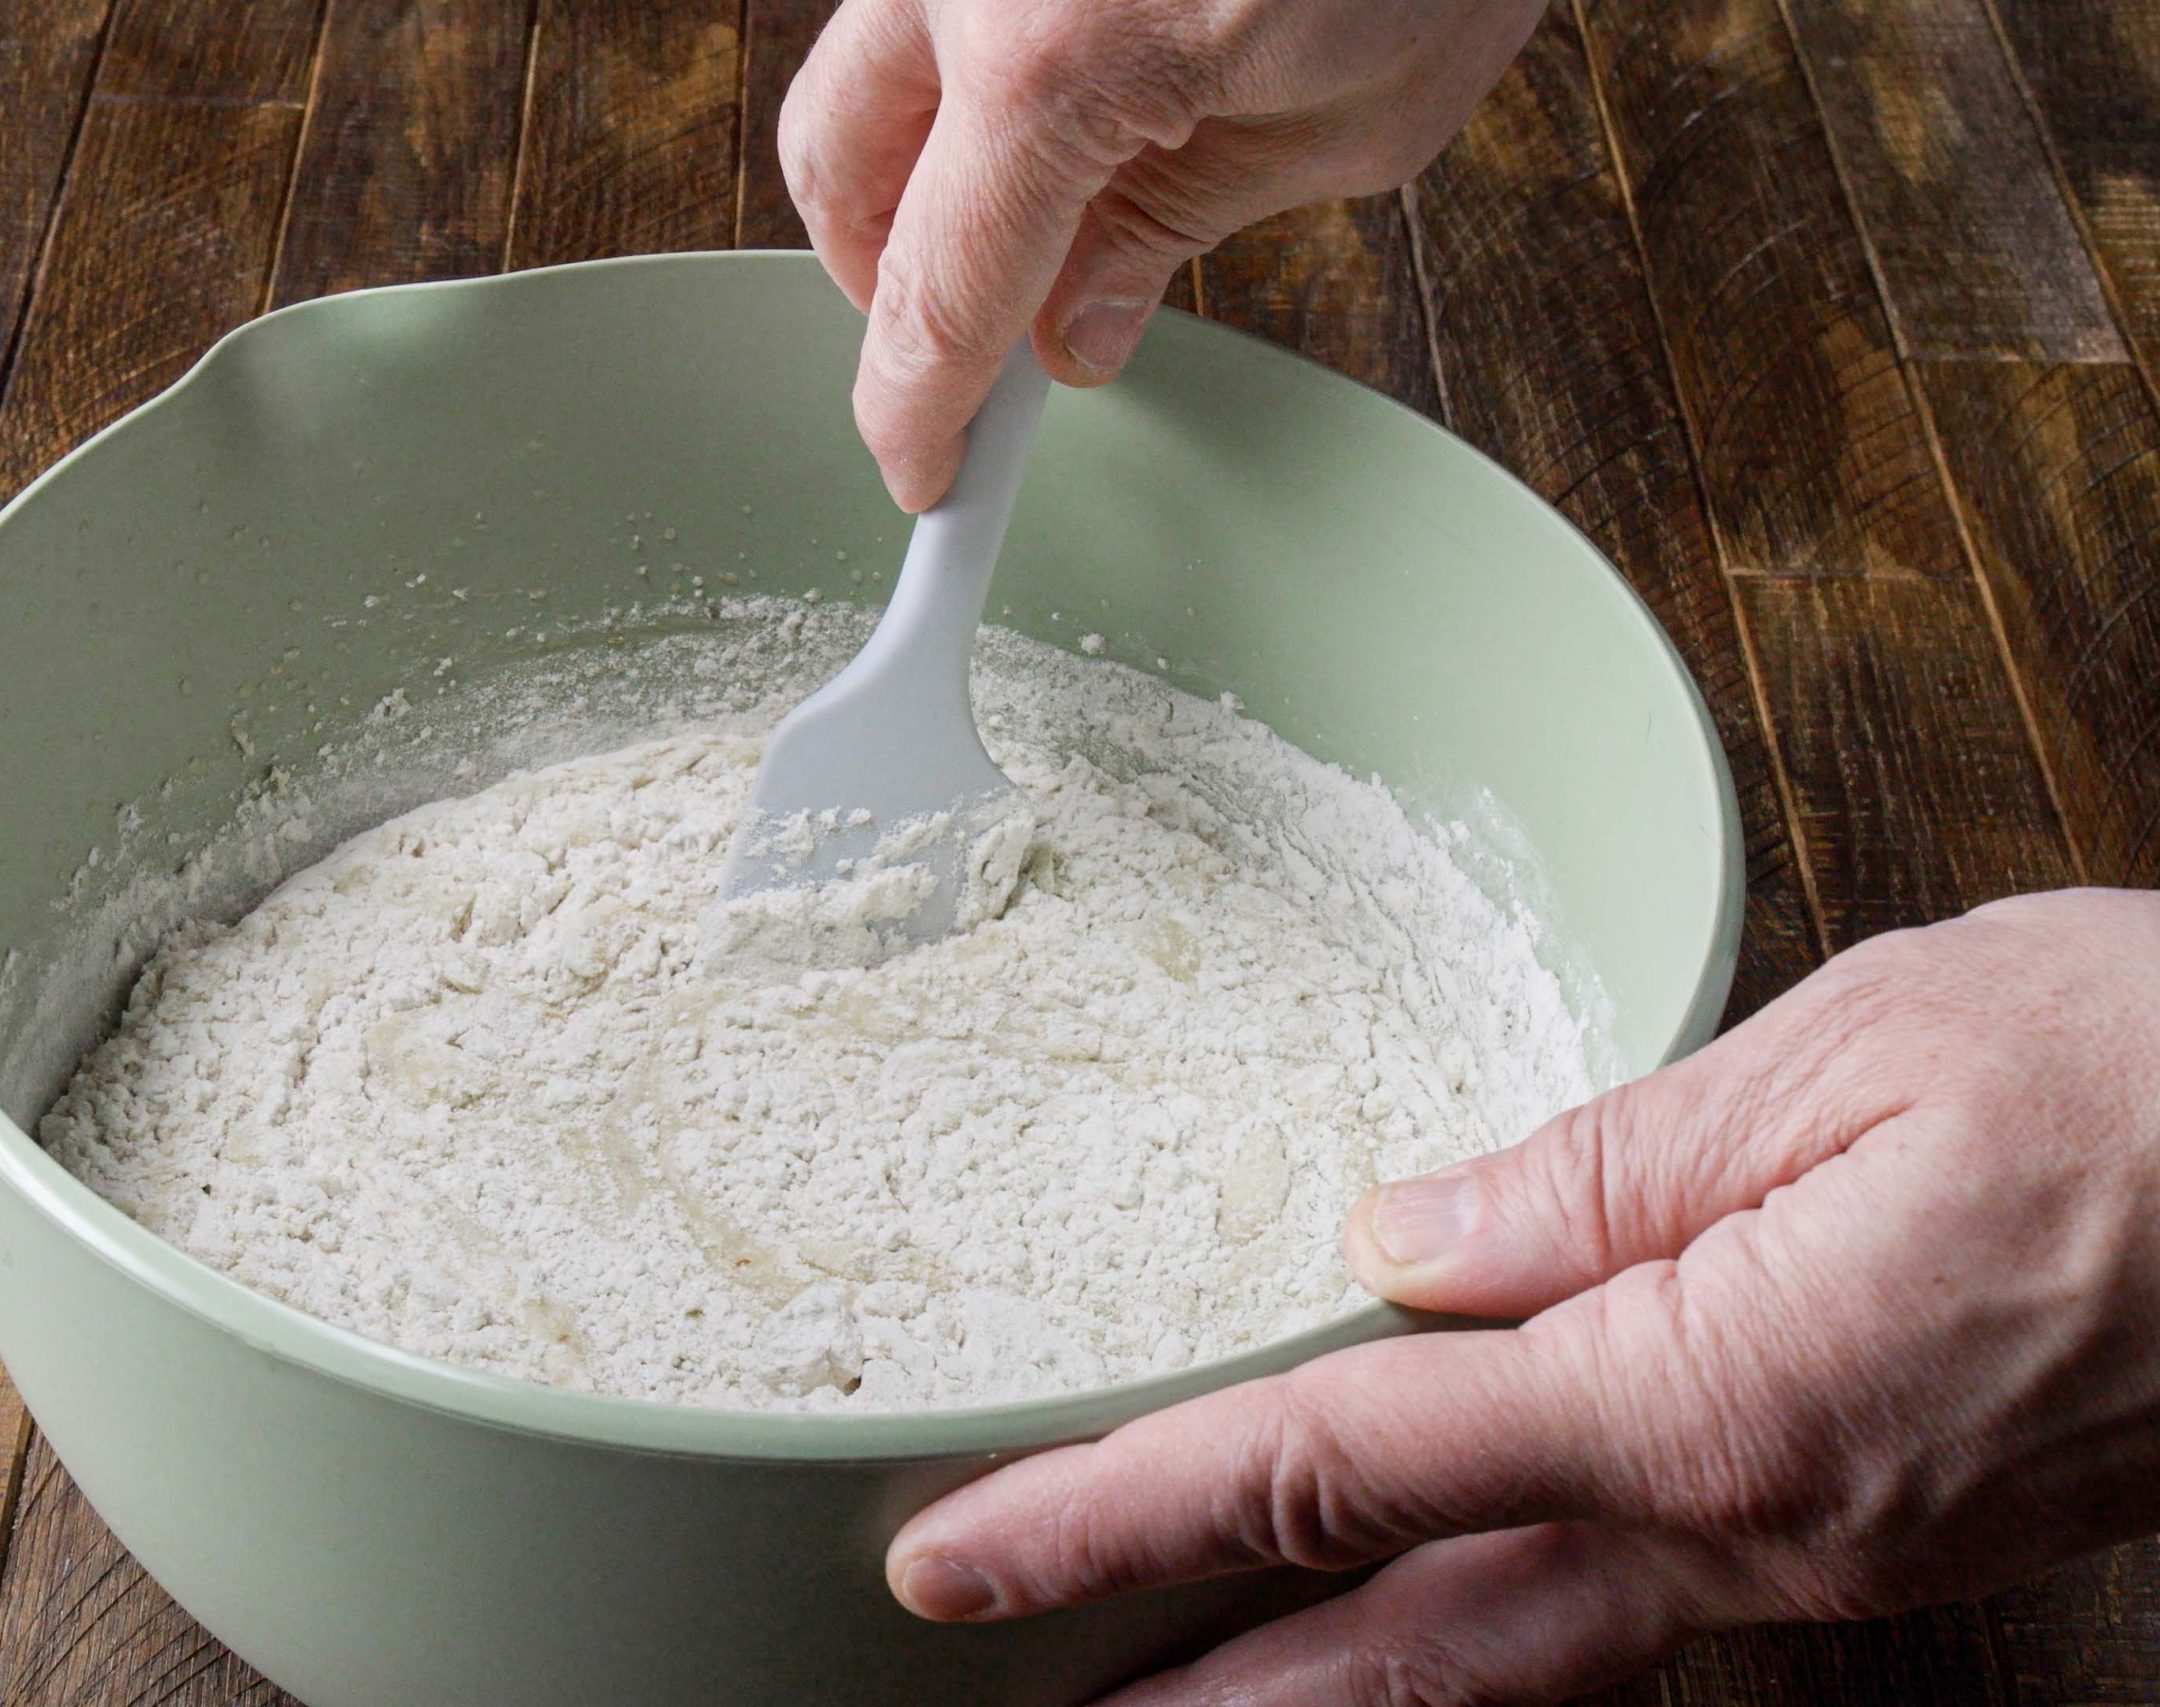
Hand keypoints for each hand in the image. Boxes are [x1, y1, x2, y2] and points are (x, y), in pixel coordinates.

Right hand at [778, 0, 1549, 508]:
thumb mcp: (1354, 119)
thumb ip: (1181, 231)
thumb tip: (1074, 333)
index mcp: (1053, 64)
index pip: (935, 296)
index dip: (918, 412)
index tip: (925, 473)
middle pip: (837, 168)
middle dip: (883, 275)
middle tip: (972, 341)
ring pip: (861, 69)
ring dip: (912, 162)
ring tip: (1028, 216)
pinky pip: (930, 3)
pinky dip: (962, 71)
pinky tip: (1063, 99)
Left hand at [885, 888, 2159, 1704]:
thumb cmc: (2138, 1077)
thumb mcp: (1839, 1059)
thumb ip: (1583, 1176)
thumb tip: (1393, 1247)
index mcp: (1702, 1400)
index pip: (1333, 1474)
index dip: (1119, 1519)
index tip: (962, 1559)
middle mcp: (1747, 1528)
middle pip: (1404, 1651)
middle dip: (1201, 1700)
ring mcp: (1814, 1560)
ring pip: (1516, 1655)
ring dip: (1336, 1685)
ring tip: (1192, 1686)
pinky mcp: (1864, 1539)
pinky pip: (1633, 1606)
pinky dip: (1492, 1621)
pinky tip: (1429, 1603)